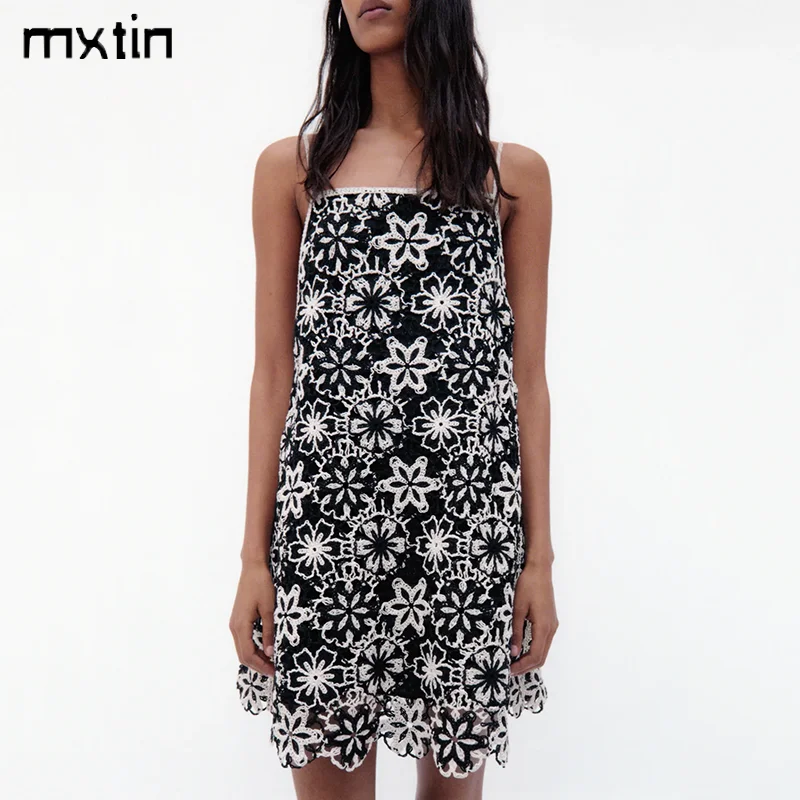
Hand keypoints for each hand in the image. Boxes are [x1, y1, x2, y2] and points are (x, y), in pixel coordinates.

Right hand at [229, 560, 275, 675]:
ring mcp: (234, 623)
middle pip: (243, 655)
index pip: (248, 655)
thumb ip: (269, 631)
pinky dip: (252, 648)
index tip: (275, 671)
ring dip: (255, 657)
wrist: (253, 567)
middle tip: (274, 670)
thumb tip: (271, 652)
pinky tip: (264, 648)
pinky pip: (243, 640)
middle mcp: (234, 626)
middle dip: (258, 665)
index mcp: (241, 625)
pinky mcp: (238, 619)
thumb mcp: (270, 609)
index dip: (261, 665)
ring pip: (242, 648)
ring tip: (271, 662)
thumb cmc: (262, 585)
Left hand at [510, 562, 557, 675]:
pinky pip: (544, 641)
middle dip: (527, 666)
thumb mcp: (517, 608)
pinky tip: (523, 649)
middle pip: (541, 656)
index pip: (535, 655)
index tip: (510, 670)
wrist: (539, 569)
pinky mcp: (550, 620)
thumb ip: (516, 631)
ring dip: (531, 659)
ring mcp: (552, 624)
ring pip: (543, 649)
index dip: (523, 666)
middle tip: (511, 670)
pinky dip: (534, 649)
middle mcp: (551, 628)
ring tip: (515, 662)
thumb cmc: (527, 585)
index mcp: (543, 627)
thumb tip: (513, 652)